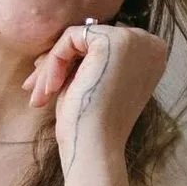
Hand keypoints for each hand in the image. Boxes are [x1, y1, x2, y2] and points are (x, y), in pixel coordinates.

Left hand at [23, 21, 167, 168]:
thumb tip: (68, 37)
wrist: (96, 148)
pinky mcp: (115, 40)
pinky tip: (50, 89)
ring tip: (39, 95)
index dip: (72, 62)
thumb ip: (90, 57)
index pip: (101, 45)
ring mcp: (136, 40)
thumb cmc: (91, 123)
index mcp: (151, 56)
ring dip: (51, 66)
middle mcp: (150, 44)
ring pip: (77, 38)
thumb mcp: (94, 82)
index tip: (49, 82)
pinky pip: (71, 37)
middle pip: (89, 40)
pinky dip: (54, 61)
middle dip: (58, 62)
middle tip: (35, 87)